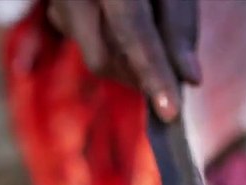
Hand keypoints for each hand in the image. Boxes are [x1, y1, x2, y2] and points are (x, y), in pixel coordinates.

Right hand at [47, 0, 200, 121]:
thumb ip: (180, 25)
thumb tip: (190, 79)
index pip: (131, 32)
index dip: (153, 74)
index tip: (171, 112)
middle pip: (103, 58)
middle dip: (139, 78)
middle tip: (170, 85)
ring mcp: (57, 0)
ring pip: (95, 55)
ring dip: (129, 62)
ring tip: (152, 30)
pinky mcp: (55, 9)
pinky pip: (86, 43)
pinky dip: (115, 47)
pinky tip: (127, 21)